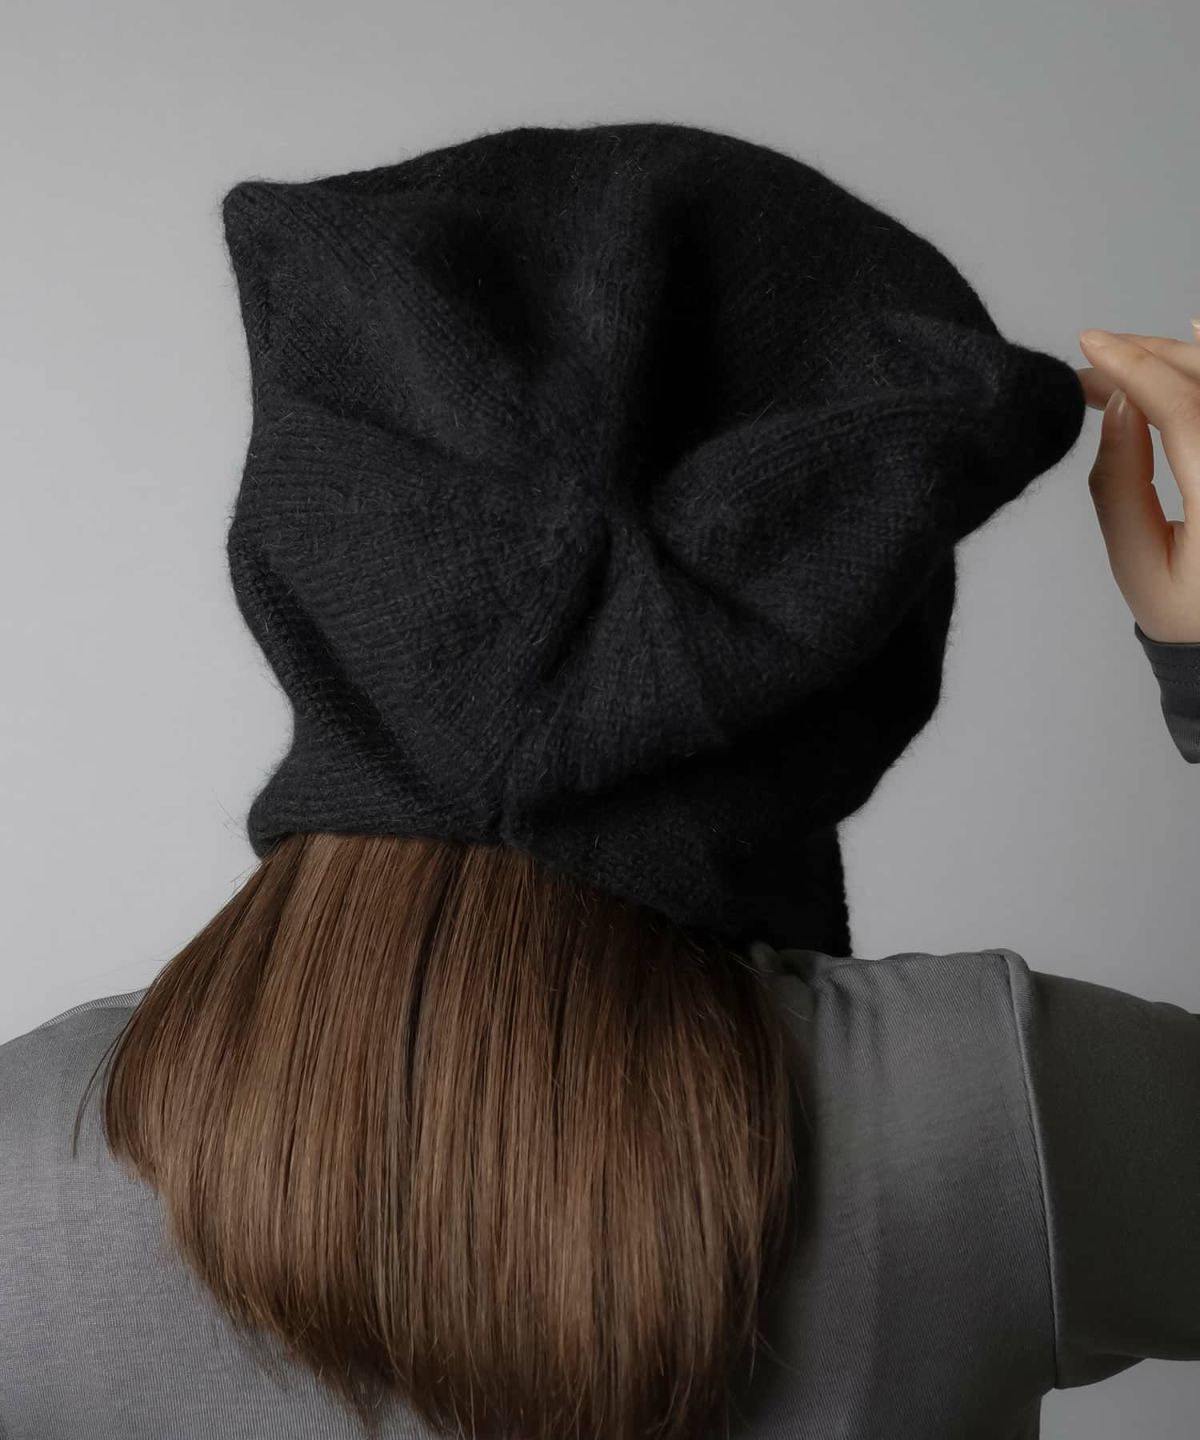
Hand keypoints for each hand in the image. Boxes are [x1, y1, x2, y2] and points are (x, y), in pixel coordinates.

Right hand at [1076, 323, 1199, 643]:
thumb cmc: (1185, 608)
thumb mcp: (1136, 562)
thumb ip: (1118, 486)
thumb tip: (1117, 404)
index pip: (1185, 415)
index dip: (1136, 370)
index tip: (1090, 345)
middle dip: (1151, 355)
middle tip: (1097, 355)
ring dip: (1178, 356)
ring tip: (1128, 358)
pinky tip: (1195, 337)